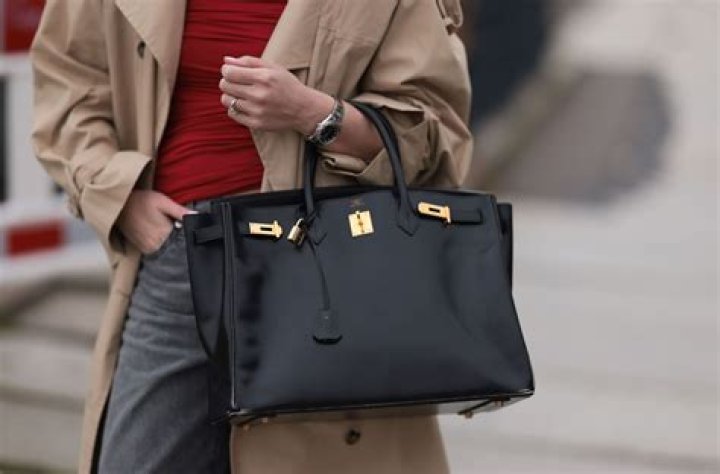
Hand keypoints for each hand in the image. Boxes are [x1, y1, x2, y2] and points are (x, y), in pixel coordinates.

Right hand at [116, 190, 196, 254]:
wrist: (119, 205)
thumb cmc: (141, 200)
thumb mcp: (163, 201)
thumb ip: (180, 211)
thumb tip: (197, 216)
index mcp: (164, 232)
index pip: (183, 237)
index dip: (183, 230)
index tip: (180, 224)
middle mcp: (156, 244)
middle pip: (174, 243)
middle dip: (174, 234)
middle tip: (166, 222)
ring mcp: (148, 248)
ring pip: (166, 247)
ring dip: (166, 239)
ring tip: (158, 226)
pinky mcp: (142, 249)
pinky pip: (157, 249)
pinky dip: (158, 242)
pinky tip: (153, 231)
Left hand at [219, 55, 333, 134]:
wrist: (304, 109)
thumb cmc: (287, 85)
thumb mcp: (273, 67)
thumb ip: (249, 61)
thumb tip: (226, 60)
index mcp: (264, 77)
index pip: (229, 72)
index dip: (226, 70)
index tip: (231, 71)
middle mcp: (259, 95)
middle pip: (225, 86)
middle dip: (227, 81)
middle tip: (237, 82)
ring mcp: (257, 111)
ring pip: (226, 100)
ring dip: (230, 95)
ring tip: (241, 94)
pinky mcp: (256, 123)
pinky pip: (232, 113)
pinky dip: (234, 108)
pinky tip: (244, 104)